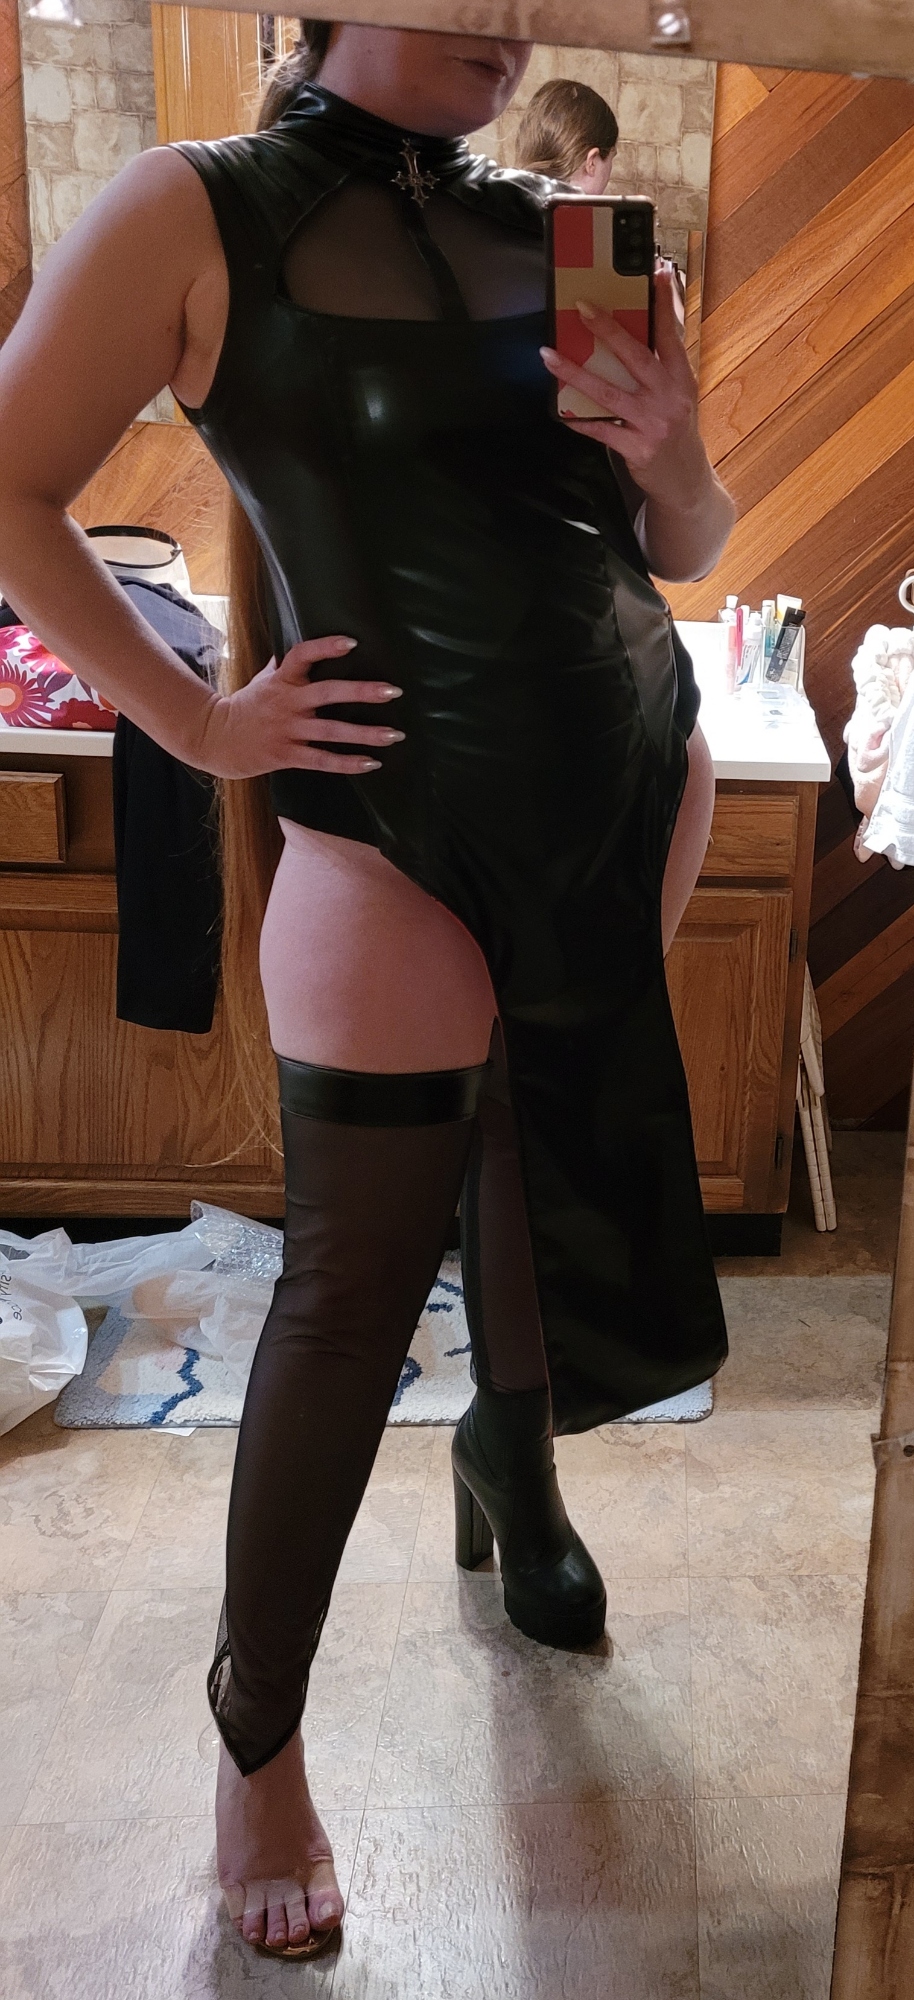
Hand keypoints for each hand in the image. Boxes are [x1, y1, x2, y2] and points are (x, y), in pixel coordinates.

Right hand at [195, 634, 403, 779]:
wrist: (215, 739)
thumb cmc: (245, 707)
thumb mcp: (261, 681)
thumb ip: (282, 667)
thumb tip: (296, 651)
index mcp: (282, 680)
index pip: (302, 655)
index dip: (326, 647)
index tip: (352, 642)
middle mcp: (287, 702)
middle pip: (328, 692)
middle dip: (362, 692)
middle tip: (393, 691)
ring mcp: (287, 730)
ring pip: (331, 731)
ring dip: (365, 733)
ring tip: (394, 734)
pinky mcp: (286, 755)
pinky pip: (322, 760)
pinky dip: (347, 763)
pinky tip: (371, 763)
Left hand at [540, 265, 706, 504]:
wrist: (685, 480)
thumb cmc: (676, 431)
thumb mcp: (679, 394)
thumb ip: (663, 363)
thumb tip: (647, 323)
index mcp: (681, 379)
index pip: (671, 334)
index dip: (665, 303)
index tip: (657, 272)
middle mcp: (668, 398)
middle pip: (636, 357)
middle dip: (609, 330)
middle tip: (583, 308)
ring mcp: (652, 424)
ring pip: (609, 393)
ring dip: (576, 372)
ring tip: (550, 356)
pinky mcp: (637, 448)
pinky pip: (601, 430)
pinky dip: (579, 419)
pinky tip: (560, 409)